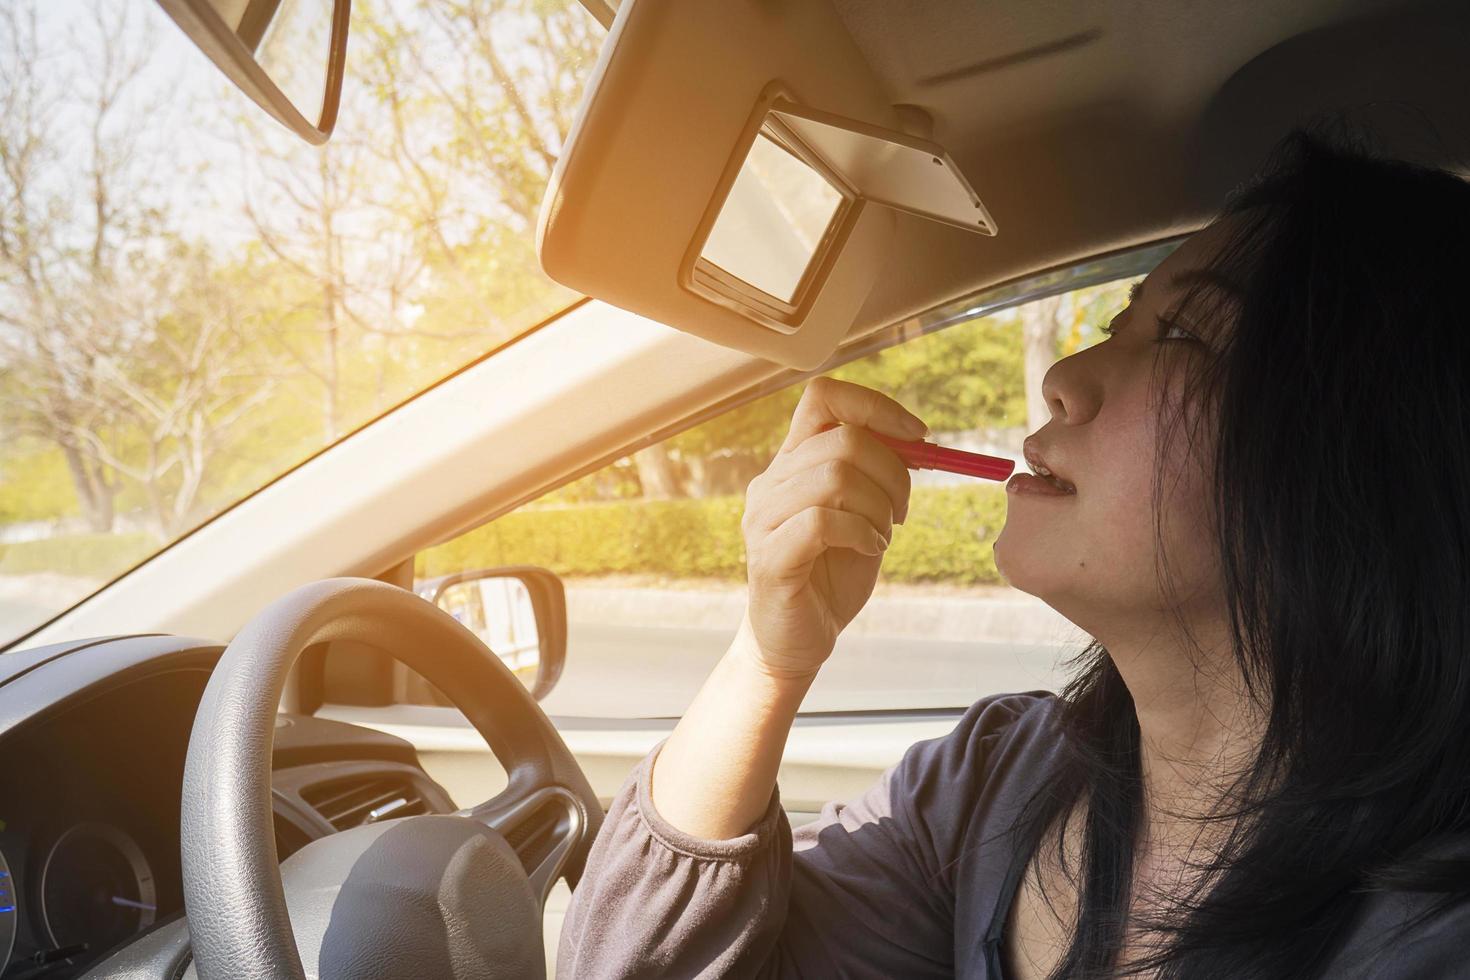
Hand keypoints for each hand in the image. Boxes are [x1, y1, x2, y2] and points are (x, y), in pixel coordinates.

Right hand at [739, 377, 925, 677]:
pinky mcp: (769, 557)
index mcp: (792, 461)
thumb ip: (876, 474)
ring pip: (833, 477)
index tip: (917, 437)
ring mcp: (763, 519)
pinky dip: (861, 532)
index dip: (876, 406)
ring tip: (881, 535)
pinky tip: (869, 550)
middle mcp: (771, 481)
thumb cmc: (832, 574)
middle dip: (894, 472)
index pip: (823, 396)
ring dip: (878, 506)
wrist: (796, 640)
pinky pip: (821, 522)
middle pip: (842, 439)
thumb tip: (917, 439)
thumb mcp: (863, 513)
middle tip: (901, 512)